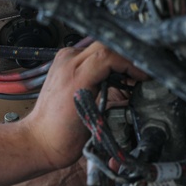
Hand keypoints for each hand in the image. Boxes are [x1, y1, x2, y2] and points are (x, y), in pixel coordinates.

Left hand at [21, 41, 146, 168]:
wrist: (41, 139)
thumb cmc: (61, 134)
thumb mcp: (94, 116)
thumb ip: (114, 97)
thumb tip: (133, 86)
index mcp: (74, 71)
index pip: (110, 54)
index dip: (131, 63)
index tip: (143, 76)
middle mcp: (67, 61)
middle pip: (106, 46)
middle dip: (126, 59)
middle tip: (139, 75)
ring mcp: (65, 61)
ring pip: (99, 49)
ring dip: (116, 60)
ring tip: (128, 77)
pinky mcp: (65, 66)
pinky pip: (90, 56)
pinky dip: (105, 64)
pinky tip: (112, 78)